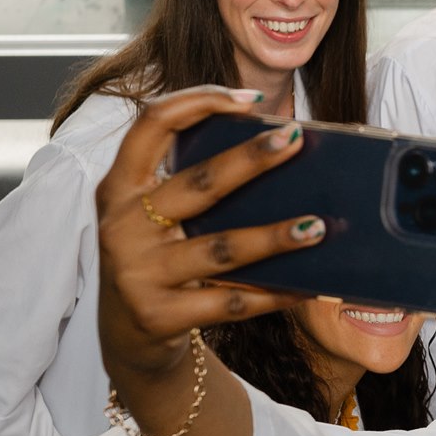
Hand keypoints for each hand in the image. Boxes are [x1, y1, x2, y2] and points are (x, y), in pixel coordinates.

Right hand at [96, 85, 319, 379]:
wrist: (125, 337)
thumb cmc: (154, 259)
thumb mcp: (150, 216)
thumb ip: (188, 185)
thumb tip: (273, 151)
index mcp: (118, 188)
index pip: (151, 124)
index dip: (198, 101)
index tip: (248, 98)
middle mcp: (121, 225)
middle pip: (198, 183)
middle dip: (250, 159)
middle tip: (294, 139)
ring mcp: (138, 272)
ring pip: (221, 249)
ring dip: (274, 237)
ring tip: (317, 227)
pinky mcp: (159, 316)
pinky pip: (230, 303)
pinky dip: (273, 295)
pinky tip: (307, 287)